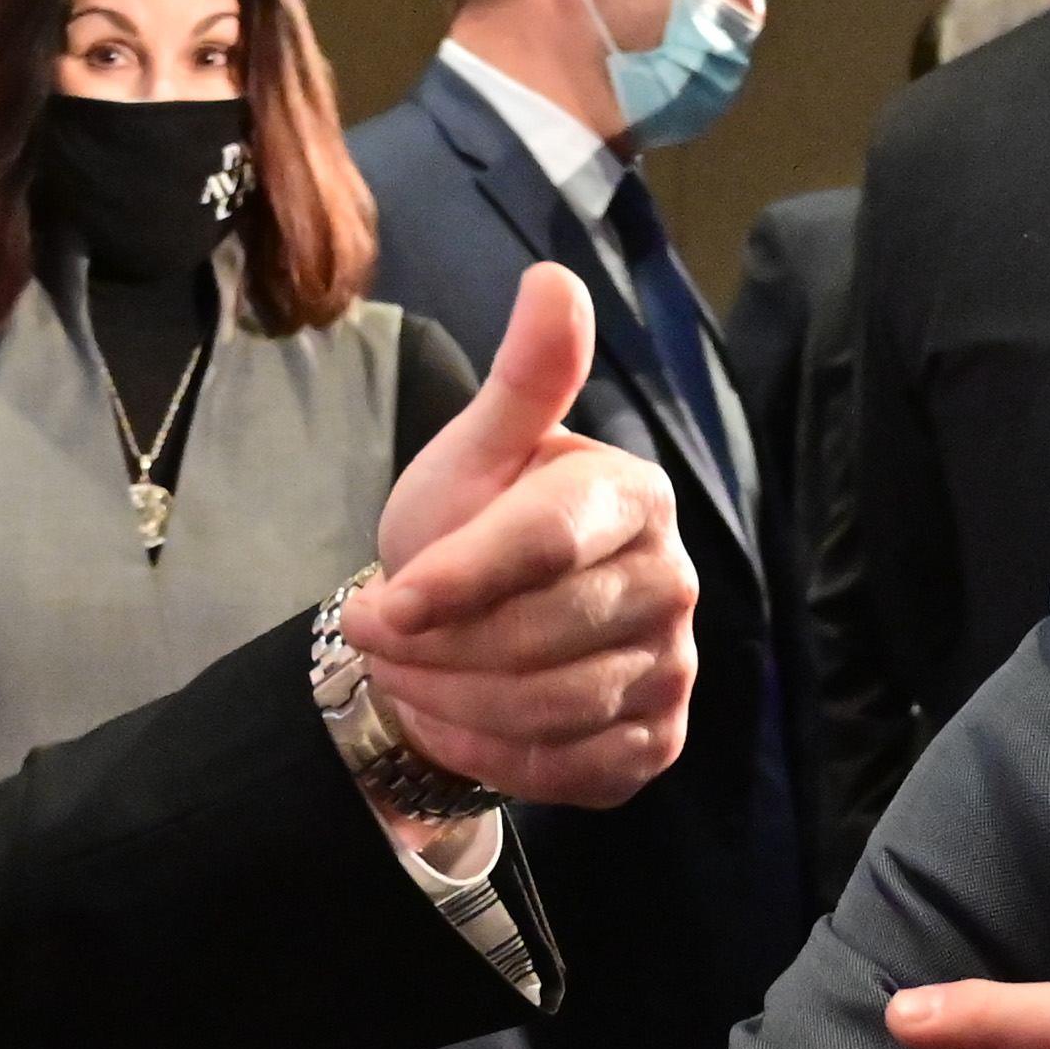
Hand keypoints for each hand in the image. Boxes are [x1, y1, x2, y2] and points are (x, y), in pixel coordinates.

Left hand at [359, 264, 696, 808]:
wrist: (475, 626)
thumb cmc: (474, 525)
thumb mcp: (477, 452)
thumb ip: (520, 380)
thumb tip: (553, 279)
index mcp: (634, 495)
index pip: (545, 543)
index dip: (455, 581)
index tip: (375, 608)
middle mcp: (674, 580)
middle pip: (542, 636)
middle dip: (436, 649)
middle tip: (376, 636)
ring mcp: (673, 667)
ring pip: (551, 707)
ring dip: (452, 701)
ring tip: (406, 675)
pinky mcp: (657, 742)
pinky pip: (570, 768)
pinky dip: (492, 754)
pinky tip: (453, 720)